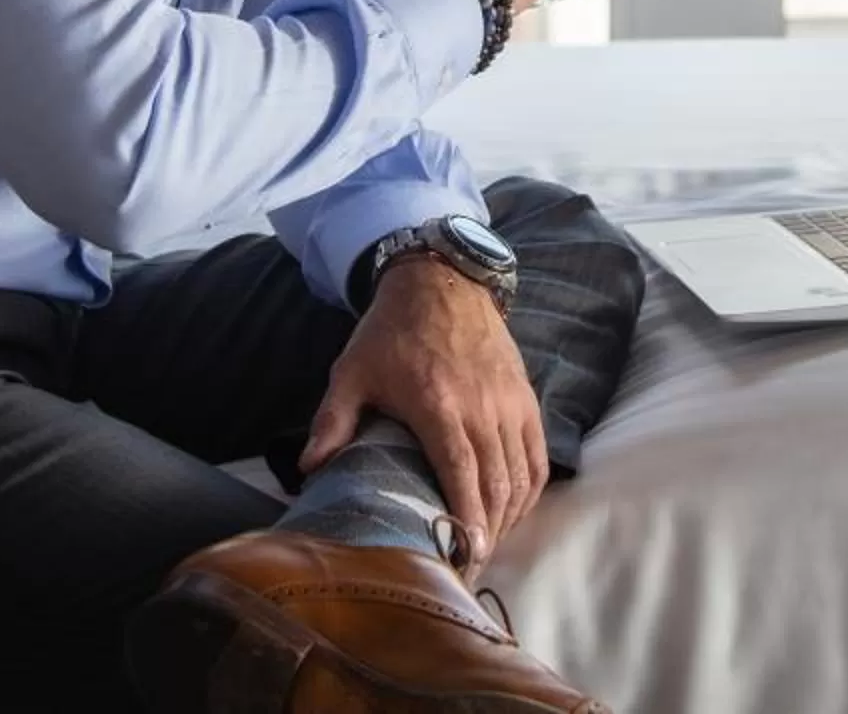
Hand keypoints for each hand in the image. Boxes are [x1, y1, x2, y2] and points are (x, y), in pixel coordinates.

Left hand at [300, 259, 548, 569]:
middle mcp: (481, 407)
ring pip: (521, 475)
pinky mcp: (525, 398)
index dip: (467, 522)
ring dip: (509, 518)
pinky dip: (530, 490)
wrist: (441, 280)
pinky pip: (538, 455)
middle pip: (495, 485)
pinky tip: (515, 511)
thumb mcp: (352, 371)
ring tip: (489, 545)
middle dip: (487, 534)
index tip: (464, 558)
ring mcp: (509, 403)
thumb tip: (309, 468)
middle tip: (470, 565)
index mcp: (437, 404)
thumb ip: (332, 421)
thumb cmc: (391, 331)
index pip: (461, 475)